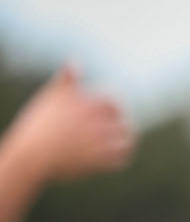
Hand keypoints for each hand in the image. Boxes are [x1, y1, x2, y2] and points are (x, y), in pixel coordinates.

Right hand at [1, 65, 132, 185]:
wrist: (30, 154)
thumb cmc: (39, 124)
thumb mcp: (51, 97)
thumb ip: (67, 80)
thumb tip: (75, 61)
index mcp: (87, 105)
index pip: (114, 100)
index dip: (117, 104)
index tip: (116, 109)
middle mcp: (96, 122)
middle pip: (123, 121)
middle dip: (124, 122)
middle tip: (124, 125)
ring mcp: (98, 142)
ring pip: (125, 140)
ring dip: (127, 140)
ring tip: (125, 140)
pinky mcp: (97, 161)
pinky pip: (119, 159)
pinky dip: (122, 157)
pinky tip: (119, 156)